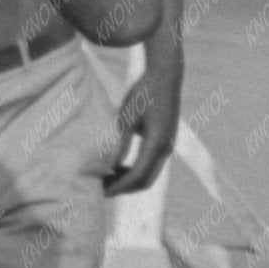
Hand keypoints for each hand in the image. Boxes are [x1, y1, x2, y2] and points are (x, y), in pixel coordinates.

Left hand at [103, 24, 184, 193]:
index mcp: (156, 143)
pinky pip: (151, 166)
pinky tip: (118, 166)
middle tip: (101, 188)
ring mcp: (168, 147)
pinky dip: (135, 171)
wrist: (165, 77)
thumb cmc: (143, 93)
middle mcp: (166, 149)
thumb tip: (109, 168)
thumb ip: (120, 144)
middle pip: (144, 181)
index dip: (119, 186)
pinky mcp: (166, 143)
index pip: (137, 175)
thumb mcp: (127, 117)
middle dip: (123, 188)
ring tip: (106, 177)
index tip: (101, 190)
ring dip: (128, 180)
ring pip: (148, 176)